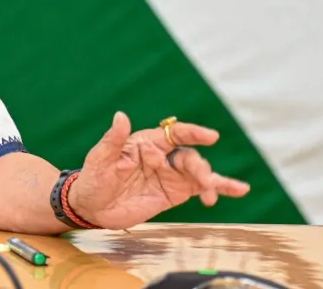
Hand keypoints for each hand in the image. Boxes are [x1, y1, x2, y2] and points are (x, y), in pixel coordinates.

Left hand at [66, 112, 249, 229]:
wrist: (91, 207)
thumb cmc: (93, 178)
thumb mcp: (99, 159)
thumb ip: (113, 139)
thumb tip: (121, 115)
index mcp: (145, 143)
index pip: (173, 134)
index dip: (193, 132)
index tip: (211, 136)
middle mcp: (161, 156)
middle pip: (189, 157)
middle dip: (200, 167)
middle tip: (203, 180)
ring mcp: (169, 175)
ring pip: (197, 172)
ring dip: (211, 179)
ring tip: (214, 189)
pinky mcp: (173, 194)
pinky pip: (198, 189)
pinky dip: (216, 189)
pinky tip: (231, 191)